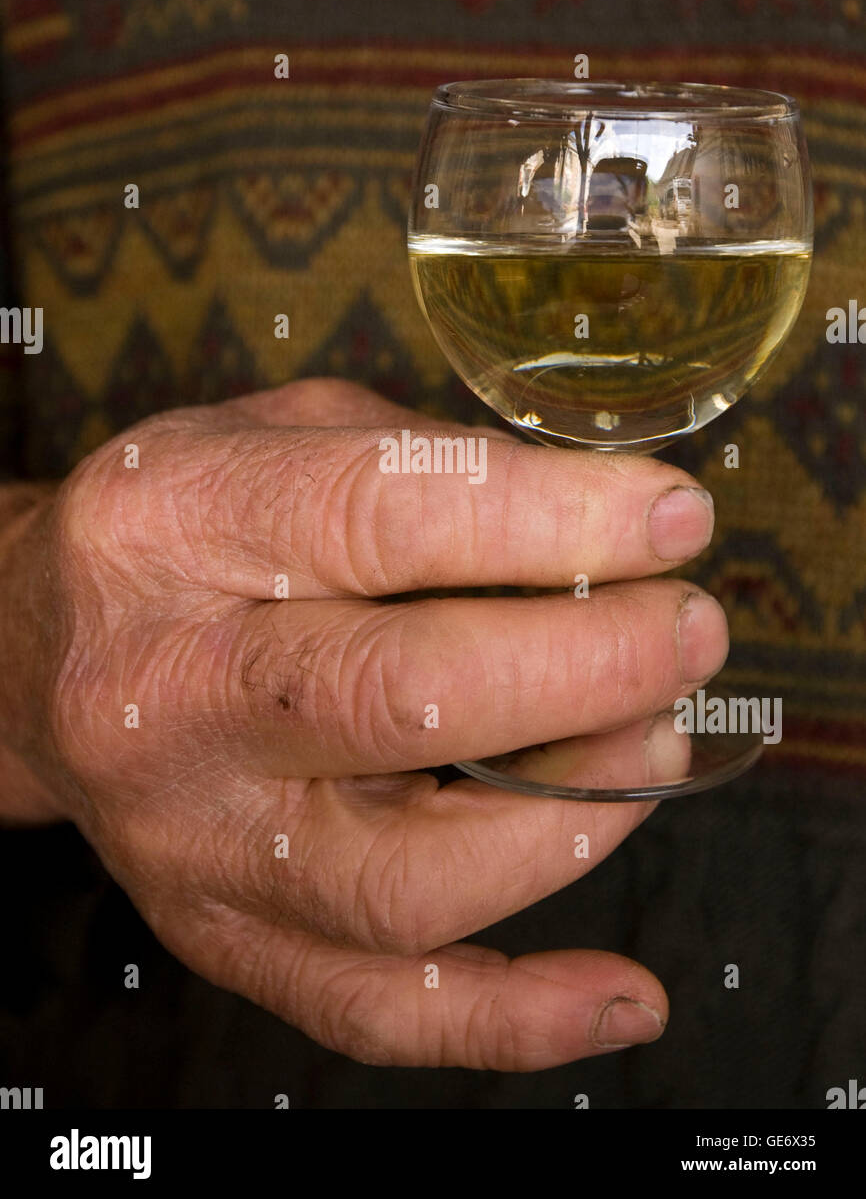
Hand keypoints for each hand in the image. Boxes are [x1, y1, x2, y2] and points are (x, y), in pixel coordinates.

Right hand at [0, 378, 726, 1068]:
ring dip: (573, 817)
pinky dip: (517, 1019)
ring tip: (646, 743)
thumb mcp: (273, 434)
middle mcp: (174, 694)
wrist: (38, 656)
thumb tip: (601, 523)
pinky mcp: (226, 937)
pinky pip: (377, 1011)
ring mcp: (199, 839)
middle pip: (403, 697)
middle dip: (587, 665)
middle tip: (682, 631)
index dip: (555, 521)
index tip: (670, 522)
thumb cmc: (180, 535)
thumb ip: (422, 463)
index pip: (385, 520)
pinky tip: (620, 990)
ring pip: (410, 879)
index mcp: (179, 529)